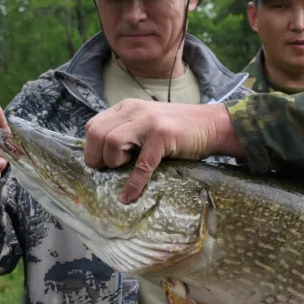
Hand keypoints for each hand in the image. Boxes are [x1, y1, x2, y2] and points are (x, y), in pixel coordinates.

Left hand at [83, 98, 242, 202]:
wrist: (212, 125)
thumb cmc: (179, 129)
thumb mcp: (146, 122)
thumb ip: (126, 131)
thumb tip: (102, 155)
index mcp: (126, 107)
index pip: (92, 125)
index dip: (92, 147)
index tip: (102, 161)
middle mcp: (134, 110)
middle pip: (96, 133)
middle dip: (96, 157)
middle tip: (108, 170)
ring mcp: (148, 122)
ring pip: (112, 143)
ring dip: (113, 163)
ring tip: (125, 168)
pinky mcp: (162, 136)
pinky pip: (141, 164)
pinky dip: (133, 184)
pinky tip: (129, 196)